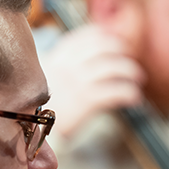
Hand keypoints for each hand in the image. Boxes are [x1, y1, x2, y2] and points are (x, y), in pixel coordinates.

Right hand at [40, 24, 145, 138]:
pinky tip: (135, 98)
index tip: (115, 39)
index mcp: (56, 59)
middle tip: (130, 57)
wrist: (29, 132)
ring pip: (112, 67)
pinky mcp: (85, 101)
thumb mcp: (43, 82)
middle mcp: (67, 66)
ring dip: (129, 71)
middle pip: (102, 47)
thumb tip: (85, 65)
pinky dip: (129, 93)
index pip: (84, 37)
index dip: (103, 35)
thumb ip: (61, 70)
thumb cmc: (37, 111)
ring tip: (138, 78)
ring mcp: (77, 83)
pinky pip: (115, 92)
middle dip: (120, 49)